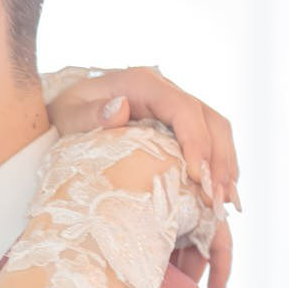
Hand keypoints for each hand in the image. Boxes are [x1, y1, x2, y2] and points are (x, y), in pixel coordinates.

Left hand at [46, 65, 238, 287]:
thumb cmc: (62, 111)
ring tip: (226, 204)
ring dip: (226, 167)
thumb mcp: (66, 113)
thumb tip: (120, 109)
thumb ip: (88, 114)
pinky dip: (218, 168)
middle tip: (220, 200)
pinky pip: (209, 142)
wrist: (61, 107)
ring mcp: (174, 107)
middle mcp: (166, 91)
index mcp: (143, 83)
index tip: (198, 178)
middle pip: (211, 121)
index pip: (183, 110)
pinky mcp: (177, 125)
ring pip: (217, 131)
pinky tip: (219, 195)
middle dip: (220, 161)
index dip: (197, 143)